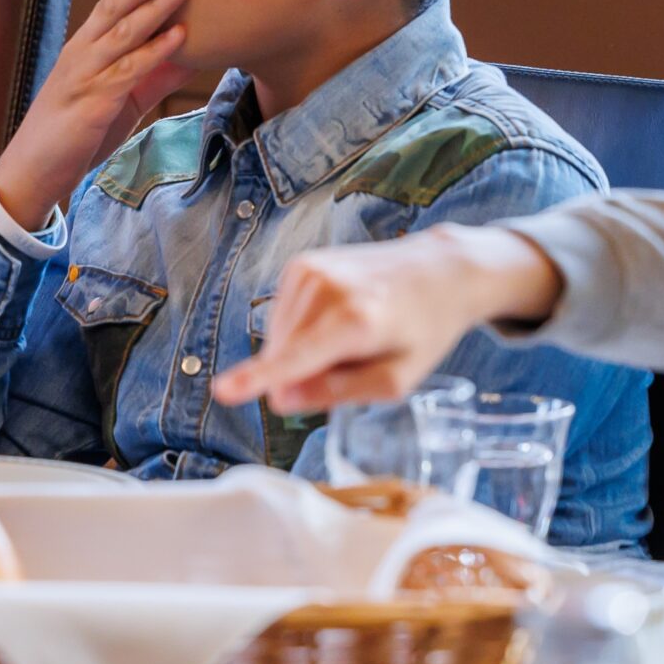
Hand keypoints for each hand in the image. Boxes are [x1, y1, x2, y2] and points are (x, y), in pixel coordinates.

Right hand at [0, 0, 195, 223]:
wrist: (33, 170)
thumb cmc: (74, 134)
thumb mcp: (118, 100)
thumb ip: (150, 76)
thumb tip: (188, 58)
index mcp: (82, 50)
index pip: (105, 4)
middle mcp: (80, 54)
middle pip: (113, 7)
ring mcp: (85, 75)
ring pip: (123, 31)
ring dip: (154, 5)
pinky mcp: (94, 101)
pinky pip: (130, 69)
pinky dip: (156, 49)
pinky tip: (179, 34)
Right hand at [210, 225, 565, 413]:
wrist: (439, 270)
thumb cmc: (424, 329)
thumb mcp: (398, 378)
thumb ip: (339, 392)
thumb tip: (281, 400)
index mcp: (358, 321)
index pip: (297, 358)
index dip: (256, 379)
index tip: (223, 391)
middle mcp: (327, 289)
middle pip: (283, 353)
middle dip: (300, 373)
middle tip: (351, 365)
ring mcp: (309, 270)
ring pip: (277, 336)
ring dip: (299, 350)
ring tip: (347, 339)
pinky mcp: (299, 264)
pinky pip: (280, 315)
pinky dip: (299, 329)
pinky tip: (333, 321)